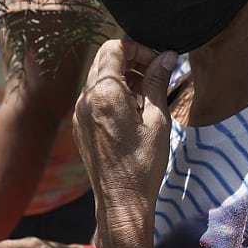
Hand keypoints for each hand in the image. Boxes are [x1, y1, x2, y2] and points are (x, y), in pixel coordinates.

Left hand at [72, 39, 177, 207]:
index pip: (115, 47)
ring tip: (148, 94)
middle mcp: (86, 99)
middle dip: (132, 60)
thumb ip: (158, 82)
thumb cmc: (143, 163)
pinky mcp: (80, 126)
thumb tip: (167, 56)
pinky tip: (133, 110)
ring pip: (99, 78)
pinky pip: (94, 97)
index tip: (158, 62)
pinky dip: (113, 93)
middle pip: (105, 59)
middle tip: (156, 74)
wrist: (121, 200)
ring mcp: (80, 113)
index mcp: (104, 92)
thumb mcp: (157, 119)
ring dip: (123, 76)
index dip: (139, 48)